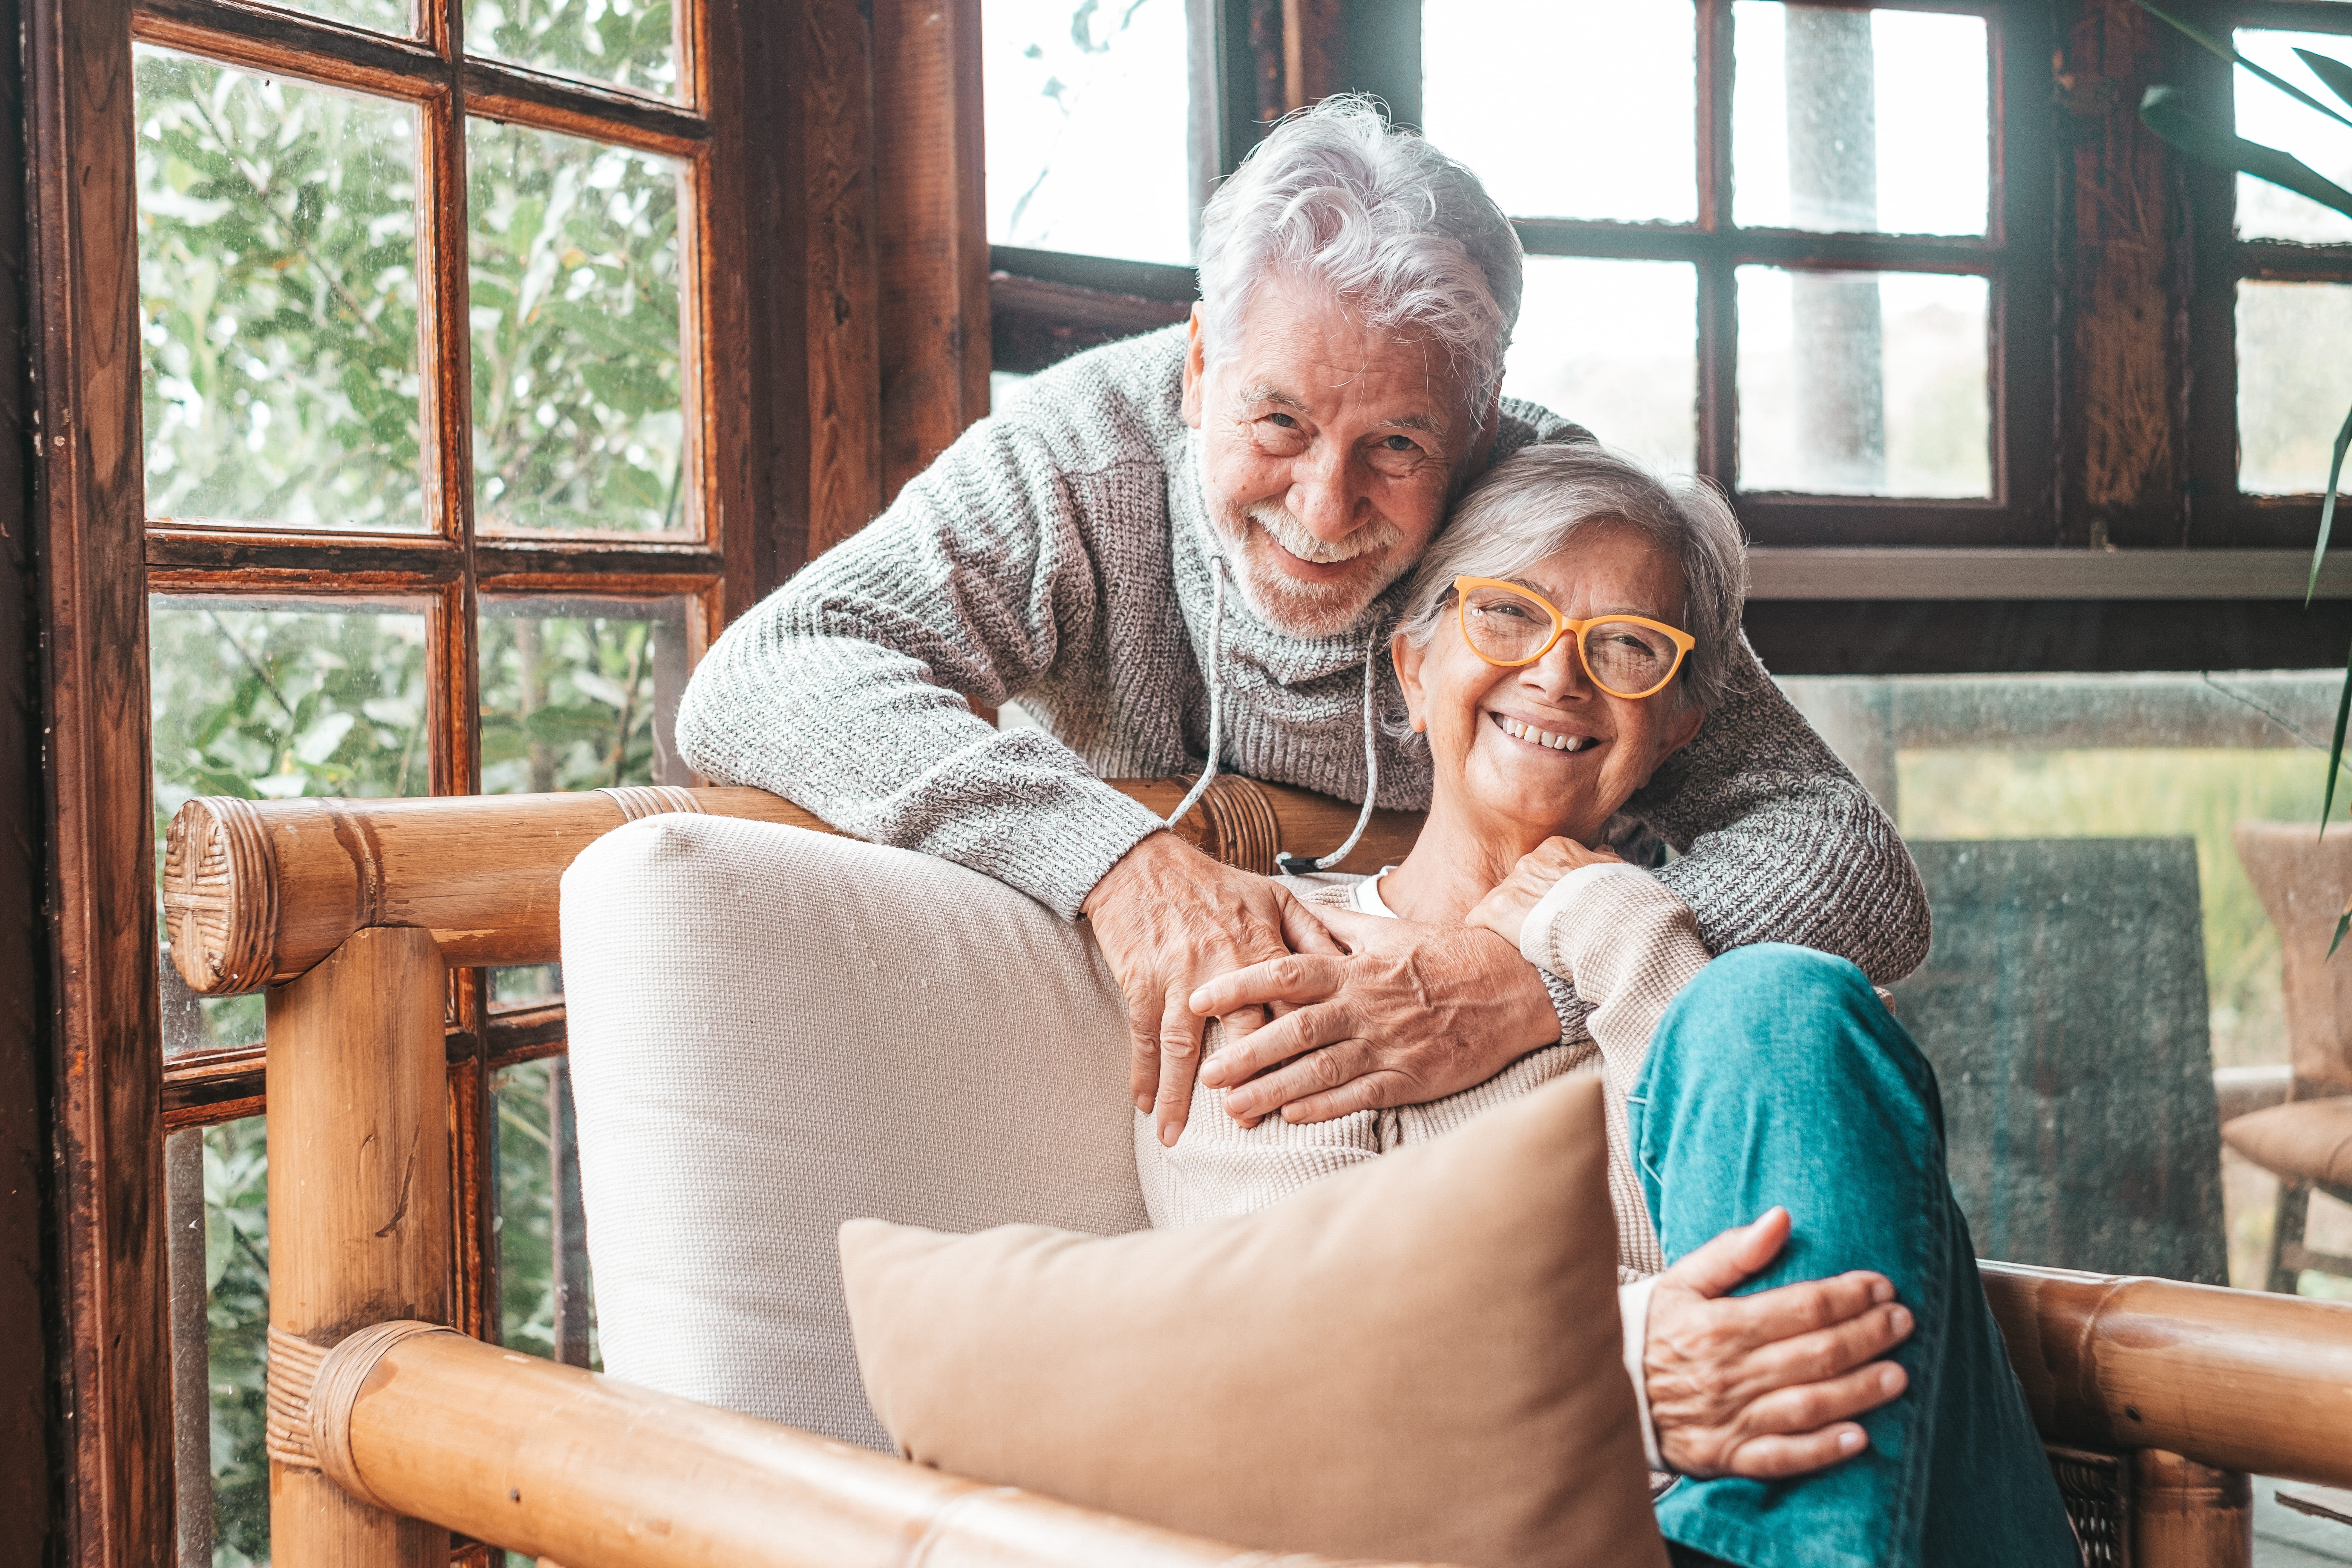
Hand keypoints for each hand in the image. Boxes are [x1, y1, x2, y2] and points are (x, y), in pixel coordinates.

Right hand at [1081, 832, 1339, 1147]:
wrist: (1144, 864)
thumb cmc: (1213, 884)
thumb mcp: (1273, 898)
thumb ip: (1314, 935)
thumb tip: (1350, 966)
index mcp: (1262, 950)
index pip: (1289, 1010)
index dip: (1299, 1051)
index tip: (1308, 1088)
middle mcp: (1224, 969)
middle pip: (1240, 1036)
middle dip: (1246, 1082)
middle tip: (1248, 1121)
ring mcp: (1179, 978)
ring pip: (1183, 1047)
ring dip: (1179, 1095)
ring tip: (1175, 1135)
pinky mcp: (1143, 981)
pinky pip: (1143, 1034)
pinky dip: (1142, 1071)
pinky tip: (1143, 1103)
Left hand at [1188, 906, 1558, 1124]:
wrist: (1512, 986)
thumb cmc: (1446, 956)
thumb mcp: (1390, 930)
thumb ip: (1339, 924)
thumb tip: (1300, 904)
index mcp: (1355, 968)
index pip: (1285, 972)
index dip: (1239, 985)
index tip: (1199, 998)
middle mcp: (1364, 1007)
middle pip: (1293, 1030)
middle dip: (1245, 1053)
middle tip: (1205, 1073)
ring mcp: (1387, 1045)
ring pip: (1319, 1070)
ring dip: (1272, 1090)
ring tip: (1233, 1108)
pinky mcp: (1410, 1078)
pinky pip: (1358, 1096)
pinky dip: (1323, 1108)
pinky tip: (1290, 1117)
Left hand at [1465, 836, 1625, 951]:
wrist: (1610, 925)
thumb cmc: (1619, 904)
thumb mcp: (1617, 873)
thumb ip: (1602, 861)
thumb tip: (1601, 852)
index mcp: (1556, 849)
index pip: (1539, 868)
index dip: (1547, 892)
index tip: (1557, 908)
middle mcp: (1530, 861)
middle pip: (1519, 884)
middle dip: (1528, 904)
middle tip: (1544, 926)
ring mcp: (1512, 885)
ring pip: (1500, 902)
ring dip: (1511, 919)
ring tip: (1529, 939)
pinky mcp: (1497, 909)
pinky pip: (1478, 919)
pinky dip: (1486, 931)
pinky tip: (1498, 944)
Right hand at [1643, 1208, 1914, 1478]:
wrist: (1609, 1388)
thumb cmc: (1656, 1329)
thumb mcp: (1683, 1280)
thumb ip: (1733, 1252)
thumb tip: (1781, 1219)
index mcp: (1719, 1325)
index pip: (1799, 1307)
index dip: (1846, 1296)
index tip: (1882, 1285)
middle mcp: (1728, 1373)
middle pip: (1814, 1353)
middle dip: (1866, 1336)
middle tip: (1903, 1322)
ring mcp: (1729, 1418)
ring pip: (1807, 1404)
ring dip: (1859, 1390)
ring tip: (1898, 1374)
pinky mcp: (1728, 1456)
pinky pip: (1781, 1457)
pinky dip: (1820, 1450)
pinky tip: (1858, 1440)